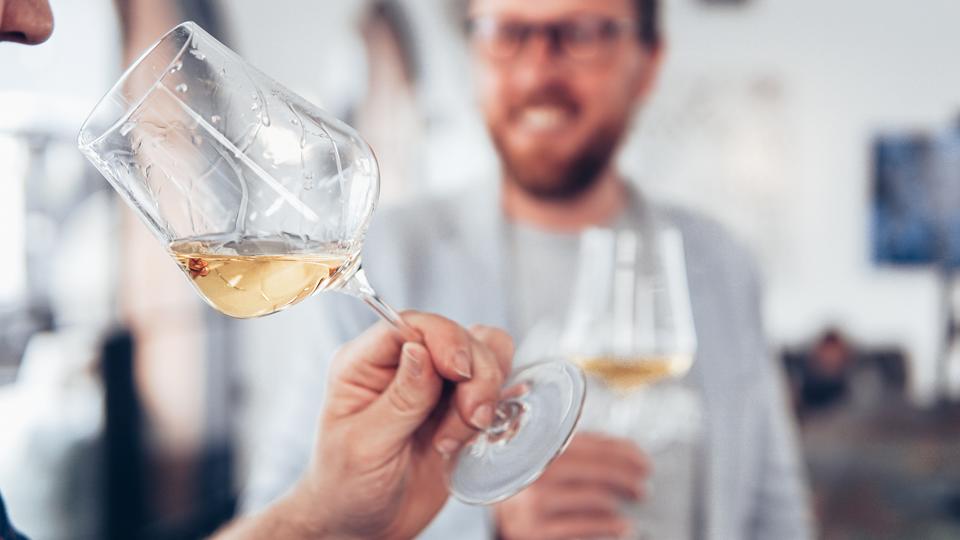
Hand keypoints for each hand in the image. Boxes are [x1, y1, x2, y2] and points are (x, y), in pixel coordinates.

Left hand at [239, 312, 512, 538]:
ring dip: (486, 388)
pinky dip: (496, 400)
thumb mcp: (365, 446)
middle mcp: (400, 364)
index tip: (459, 372)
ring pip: (481, 352)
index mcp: (362, 364)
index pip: (410, 325)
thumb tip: (419, 350)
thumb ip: (398, 399)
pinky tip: (476, 432)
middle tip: (470, 418)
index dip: (443, 338)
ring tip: (469, 429)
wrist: (364, 525)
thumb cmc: (347, 487)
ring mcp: (432, 383)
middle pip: (455, 335)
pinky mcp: (457, 404)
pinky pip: (492, 380)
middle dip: (473, 374)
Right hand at [494, 433, 648, 539]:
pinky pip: (583, 527)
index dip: (626, 454)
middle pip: (597, 470)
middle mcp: (539, 472)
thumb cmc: (537, 482)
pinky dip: (609, 526)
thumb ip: (586, 450)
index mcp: (544, 448)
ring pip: (594, 498)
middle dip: (628, 478)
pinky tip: (622, 526)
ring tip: (632, 506)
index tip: (645, 464)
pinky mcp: (538, 530)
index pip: (595, 446)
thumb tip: (632, 453)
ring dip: (620, 503)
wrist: (502, 513)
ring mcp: (537, 503)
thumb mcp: (555, 459)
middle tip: (642, 487)